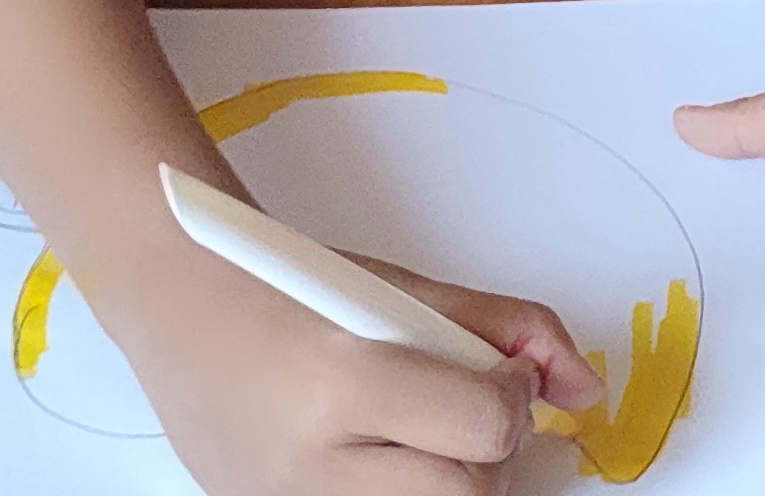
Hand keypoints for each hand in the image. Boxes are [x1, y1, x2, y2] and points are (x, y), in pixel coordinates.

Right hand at [109, 241, 608, 495]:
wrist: (179, 306)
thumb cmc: (288, 288)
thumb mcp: (406, 289)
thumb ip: (511, 328)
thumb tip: (585, 388)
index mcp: (344, 383)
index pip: (484, 427)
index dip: (511, 397)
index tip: (500, 374)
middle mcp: (312, 463)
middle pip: (468, 494)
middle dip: (489, 452)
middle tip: (467, 410)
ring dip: (450, 480)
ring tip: (421, 434)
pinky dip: (401, 491)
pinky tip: (384, 456)